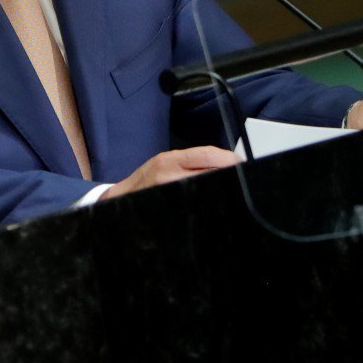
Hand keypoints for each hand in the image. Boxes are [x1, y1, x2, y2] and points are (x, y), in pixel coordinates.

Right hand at [101, 146, 242, 200]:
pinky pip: (195, 205)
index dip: (228, 159)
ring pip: (205, 189)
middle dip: (229, 175)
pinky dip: (208, 204)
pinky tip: (215, 205)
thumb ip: (191, 162)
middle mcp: (169, 175)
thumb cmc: (147, 180)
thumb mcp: (166, 163)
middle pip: (209, 172)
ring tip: (232, 191)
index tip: (240, 163)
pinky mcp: (169, 207)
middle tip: (242, 178)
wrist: (120, 199)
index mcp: (171, 160)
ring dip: (221, 190)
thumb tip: (224, 164)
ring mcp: (168, 191)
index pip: (207, 154)